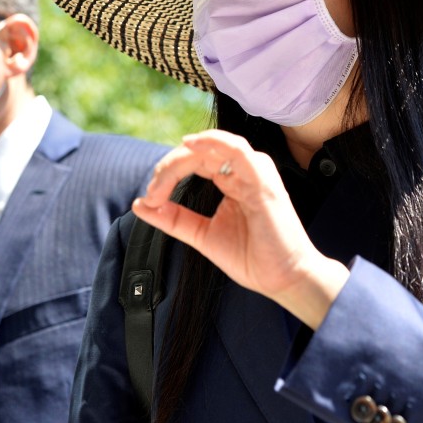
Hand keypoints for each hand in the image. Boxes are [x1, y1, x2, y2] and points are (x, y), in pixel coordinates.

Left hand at [133, 129, 349, 328]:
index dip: (168, 173)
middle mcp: (244, 171)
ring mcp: (255, 173)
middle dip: (170, 165)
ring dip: (183, 156)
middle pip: (200, 150)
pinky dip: (212, 143)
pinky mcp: (262, 180)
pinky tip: (190, 146)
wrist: (282, 279)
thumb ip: (173, 219)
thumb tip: (140, 204)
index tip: (150, 198)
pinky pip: (236, 150)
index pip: (195, 160)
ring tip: (164, 174)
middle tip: (153, 190)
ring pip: (214, 145)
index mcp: (232, 180)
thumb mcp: (202, 235)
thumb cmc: (251, 258)